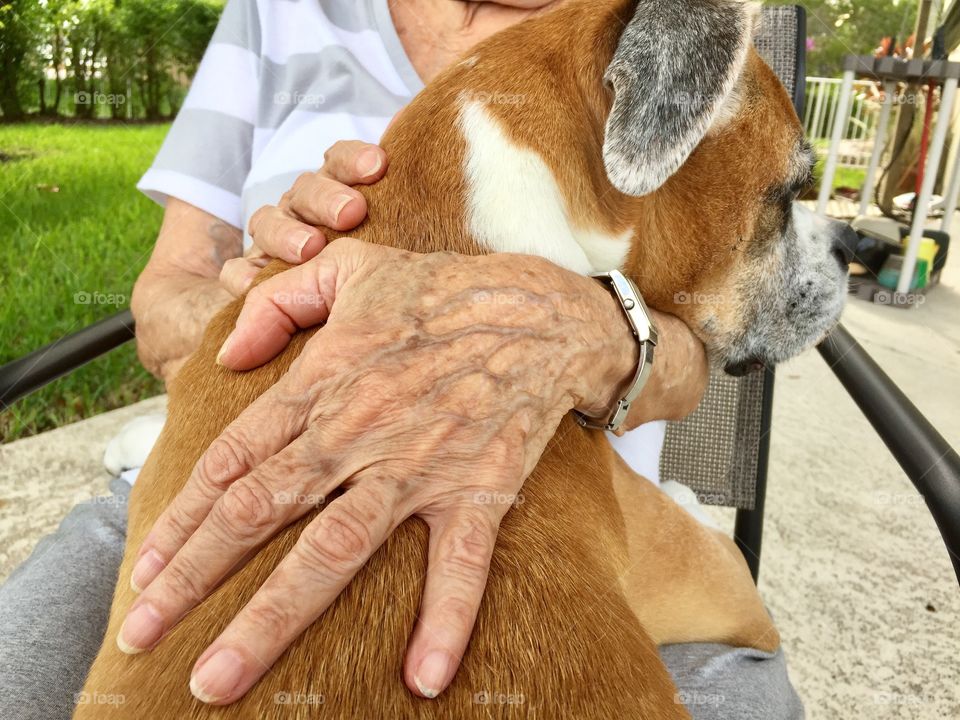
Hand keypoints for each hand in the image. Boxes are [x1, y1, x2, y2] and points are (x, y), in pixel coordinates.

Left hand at [118, 239, 638, 703]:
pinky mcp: (477, 489)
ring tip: (218, 678)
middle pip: (259, 514)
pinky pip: (460, 564)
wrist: (544, 312)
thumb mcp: (350, 267)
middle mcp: (357, 432)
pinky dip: (444, 620)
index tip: (144, 570)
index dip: (180, 520)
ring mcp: (418, 466)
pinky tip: (424, 678)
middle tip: (141, 635)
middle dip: (193, 578)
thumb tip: (227, 357)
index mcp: (322, 384)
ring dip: (271, 618)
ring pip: (331, 551)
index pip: (232, 462)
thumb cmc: (444, 290)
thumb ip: (277, 301)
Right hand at [218, 141, 387, 295]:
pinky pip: (236, 272)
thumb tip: (412, 116)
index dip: (356, 159)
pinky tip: (255, 283)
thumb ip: (402, 173)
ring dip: (287, 234)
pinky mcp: (252, 273)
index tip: (379, 165)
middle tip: (352, 212)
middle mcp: (302, 206)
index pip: (341, 159)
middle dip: (327, 198)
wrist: (337, 301)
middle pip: (306, 191)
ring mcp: (274, 237)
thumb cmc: (381, 248)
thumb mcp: (398, 215)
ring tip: (310, 247)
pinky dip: (243, 276)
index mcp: (337, 184)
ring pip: (268, 223)